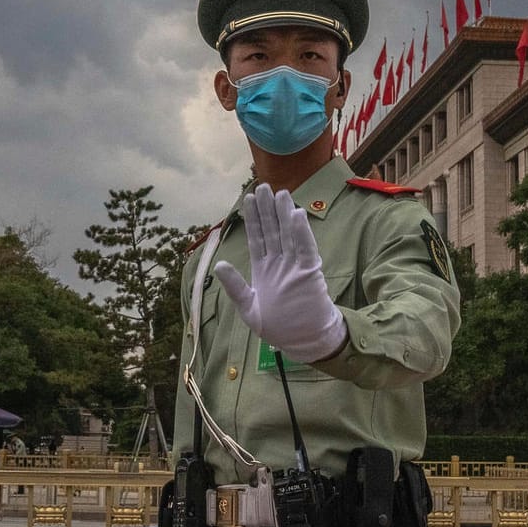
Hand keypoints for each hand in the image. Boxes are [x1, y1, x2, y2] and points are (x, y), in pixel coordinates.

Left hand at [213, 184, 346, 363]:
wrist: (304, 340)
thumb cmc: (279, 327)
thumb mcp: (248, 308)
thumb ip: (235, 286)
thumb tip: (218, 265)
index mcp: (264, 269)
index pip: (257, 238)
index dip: (253, 218)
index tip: (248, 198)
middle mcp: (279, 263)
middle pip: (272, 230)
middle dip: (267, 209)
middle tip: (263, 186)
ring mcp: (295, 265)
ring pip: (288, 234)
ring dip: (284, 213)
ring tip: (280, 193)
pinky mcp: (309, 271)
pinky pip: (305, 247)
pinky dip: (301, 231)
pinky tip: (296, 213)